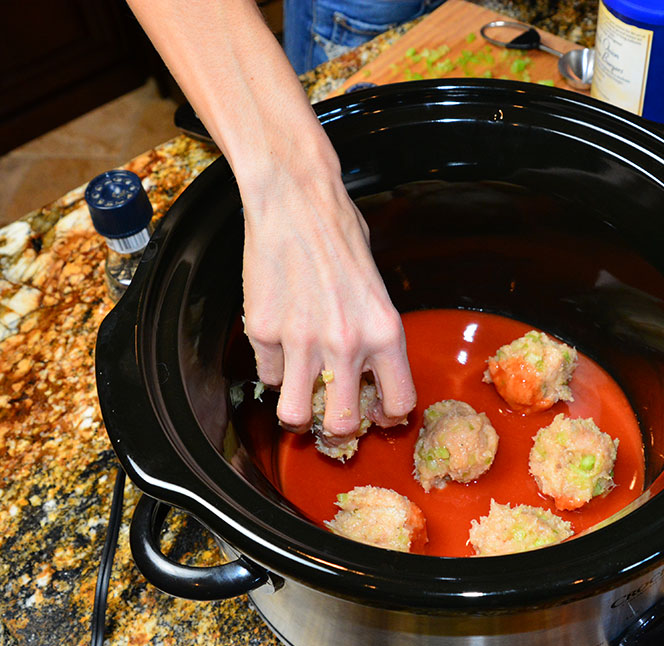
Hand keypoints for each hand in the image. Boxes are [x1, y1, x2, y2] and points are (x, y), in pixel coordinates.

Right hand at [238, 140, 415, 438]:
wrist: (296, 199)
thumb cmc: (339, 232)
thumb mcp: (377, 288)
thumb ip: (374, 334)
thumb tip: (368, 372)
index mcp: (385, 332)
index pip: (398, 403)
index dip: (386, 416)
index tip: (376, 413)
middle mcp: (346, 344)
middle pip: (342, 425)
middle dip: (337, 427)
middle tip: (331, 412)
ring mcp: (302, 342)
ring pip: (294, 415)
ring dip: (296, 412)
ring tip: (298, 395)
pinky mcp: (265, 331)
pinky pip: (267, 374)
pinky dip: (273, 369)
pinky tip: (280, 345)